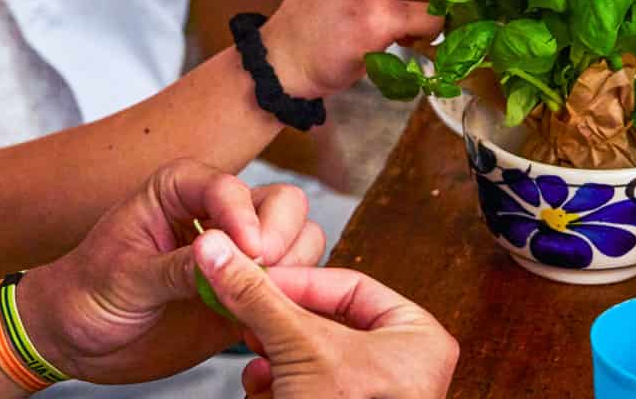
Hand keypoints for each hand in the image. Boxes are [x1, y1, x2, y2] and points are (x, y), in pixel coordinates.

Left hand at [19, 160, 324, 384]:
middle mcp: (216, 214)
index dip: (244, 218)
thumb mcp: (124, 277)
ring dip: (294, 269)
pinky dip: (291, 300)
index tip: (251, 253)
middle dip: (282, 237)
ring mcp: (236, 254)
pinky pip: (290, 286)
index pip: (229, 188)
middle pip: (282, 204)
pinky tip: (263, 321)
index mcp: (179, 190)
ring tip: (262, 300)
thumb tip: (221, 255)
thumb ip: (175, 266)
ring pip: (297, 241)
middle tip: (264, 275)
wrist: (75, 337)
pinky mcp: (246, 292)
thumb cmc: (84, 292)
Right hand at [194, 231, 457, 398]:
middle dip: (279, 327)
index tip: (254, 276)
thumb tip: (219, 252)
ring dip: (273, 361)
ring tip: (258, 367)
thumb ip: (258, 296)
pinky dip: (279, 389)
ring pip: (309, 355)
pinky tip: (265, 394)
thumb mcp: (301, 348)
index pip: (347, 284)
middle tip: (248, 318)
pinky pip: (307, 387)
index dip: (295, 280)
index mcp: (417, 336)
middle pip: (324, 320)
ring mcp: (373, 396)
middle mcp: (402, 365)